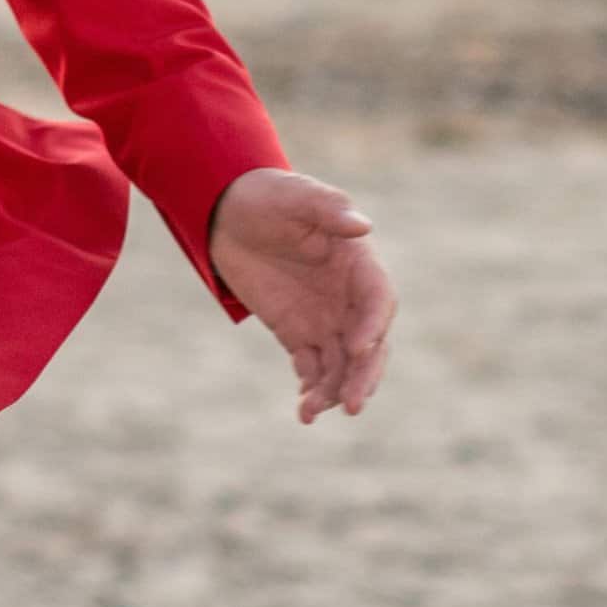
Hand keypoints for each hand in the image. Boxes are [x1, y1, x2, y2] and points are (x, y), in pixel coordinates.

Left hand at [206, 167, 394, 422]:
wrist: (227, 212)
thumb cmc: (268, 197)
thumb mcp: (296, 195)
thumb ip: (328, 209)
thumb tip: (363, 226)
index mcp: (358, 264)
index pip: (378, 301)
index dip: (374, 326)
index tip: (357, 348)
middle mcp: (347, 297)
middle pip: (369, 344)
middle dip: (363, 376)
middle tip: (352, 405)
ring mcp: (324, 318)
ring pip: (341, 364)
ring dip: (333, 390)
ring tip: (311, 411)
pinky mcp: (296, 333)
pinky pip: (312, 367)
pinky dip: (311, 387)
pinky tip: (303, 406)